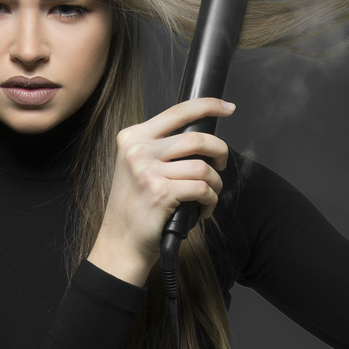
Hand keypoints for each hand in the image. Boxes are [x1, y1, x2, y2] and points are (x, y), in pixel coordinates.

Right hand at [87, 97, 232, 285]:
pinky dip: (210, 200)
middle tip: (221, 164)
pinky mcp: (161, 192)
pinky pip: (202, 188)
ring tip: (209, 195)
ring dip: (216, 184)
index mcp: (133, 137)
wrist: (120, 242)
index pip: (178, 112)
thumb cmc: (134, 207)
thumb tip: (200, 138)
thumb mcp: (137, 167)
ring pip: (203, 167)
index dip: (209, 105)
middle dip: (220, 151)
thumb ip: (160, 147)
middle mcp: (138, 150)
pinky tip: (202, 209)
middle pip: (197, 138)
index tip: (227, 108)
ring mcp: (148, 171)